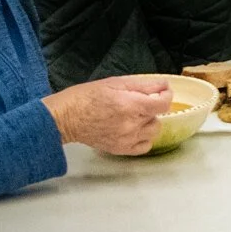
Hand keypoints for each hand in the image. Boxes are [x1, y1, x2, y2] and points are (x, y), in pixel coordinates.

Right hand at [43, 76, 173, 154]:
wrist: (65, 118)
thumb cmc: (85, 97)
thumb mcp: (115, 82)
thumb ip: (143, 85)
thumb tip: (163, 85)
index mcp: (131, 105)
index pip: (163, 104)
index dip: (165, 95)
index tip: (161, 92)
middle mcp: (131, 124)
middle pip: (158, 117)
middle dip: (152, 108)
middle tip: (137, 103)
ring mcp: (127, 139)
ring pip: (153, 132)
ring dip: (148, 123)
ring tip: (133, 117)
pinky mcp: (121, 149)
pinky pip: (144, 146)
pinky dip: (143, 138)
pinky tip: (133, 130)